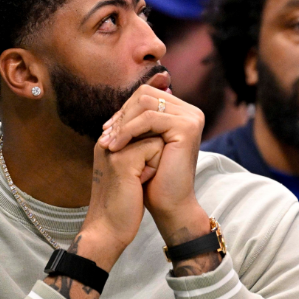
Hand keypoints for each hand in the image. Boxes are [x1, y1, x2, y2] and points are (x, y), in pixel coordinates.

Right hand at [80, 136, 164, 269]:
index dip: (150, 150)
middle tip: (140, 177)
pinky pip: (155, 148)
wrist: (108, 229)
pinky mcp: (122, 160)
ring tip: (139, 179)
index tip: (140, 173)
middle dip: (153, 153)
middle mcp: (107, 141)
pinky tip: (141, 182)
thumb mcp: (130, 173)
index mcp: (107, 143)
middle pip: (148, 129)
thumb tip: (159, 139)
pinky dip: (154, 167)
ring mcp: (113, 149)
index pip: (141, 127)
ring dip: (154, 160)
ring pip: (153, 137)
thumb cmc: (122, 205)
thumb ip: (138, 152)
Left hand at [100, 84, 206, 245]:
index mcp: (182, 112)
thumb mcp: (142, 142)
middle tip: (105, 136)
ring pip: (145, 104)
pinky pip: (150, 118)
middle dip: (122, 115)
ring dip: (122, 123)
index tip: (107, 131)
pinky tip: (115, 147)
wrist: (169, 204)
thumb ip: (138, 119)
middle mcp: (191, 112)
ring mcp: (192, 118)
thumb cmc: (154, 177)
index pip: (146, 94)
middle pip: (145, 94)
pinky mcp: (188, 127)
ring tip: (108, 144)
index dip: (124, 110)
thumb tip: (126, 98)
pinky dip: (128, 131)